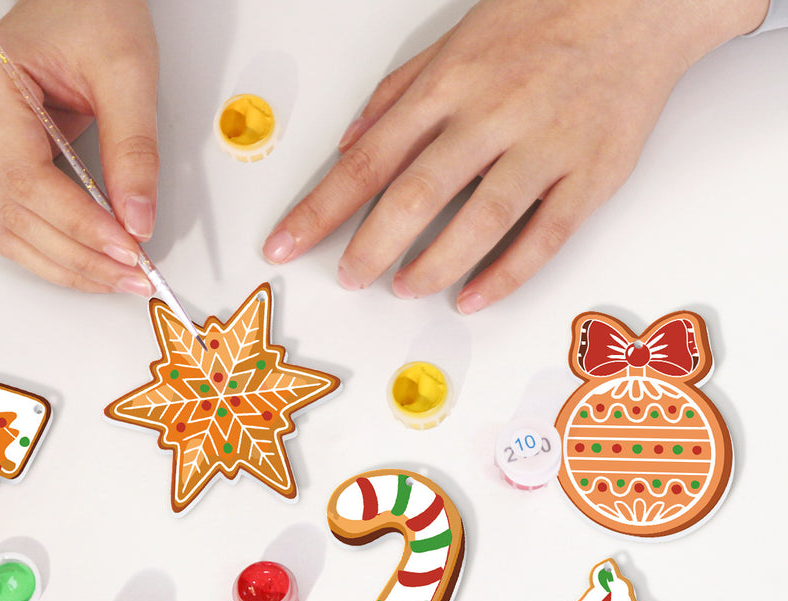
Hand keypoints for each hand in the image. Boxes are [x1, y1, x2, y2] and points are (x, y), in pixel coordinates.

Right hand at [0, 0, 158, 293]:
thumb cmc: (92, 10)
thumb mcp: (127, 73)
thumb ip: (134, 151)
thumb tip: (137, 220)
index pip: (28, 180)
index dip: (79, 225)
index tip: (127, 249)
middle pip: (16, 215)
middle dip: (79, 256)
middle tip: (134, 275)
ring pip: (10, 230)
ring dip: (67, 264)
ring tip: (118, 277)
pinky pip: (16, 222)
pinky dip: (56, 250)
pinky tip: (93, 262)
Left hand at [263, 0, 767, 311]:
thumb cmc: (543, 16)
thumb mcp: (455, 40)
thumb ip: (397, 95)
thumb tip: (348, 145)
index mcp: (449, 85)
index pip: (368, 160)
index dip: (320, 210)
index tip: (284, 245)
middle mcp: (492, 115)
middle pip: (415, 195)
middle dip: (370, 246)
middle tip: (348, 279)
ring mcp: (544, 146)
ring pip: (479, 221)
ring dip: (434, 265)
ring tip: (404, 288)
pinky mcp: (591, 174)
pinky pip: (543, 237)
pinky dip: (504, 274)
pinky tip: (471, 298)